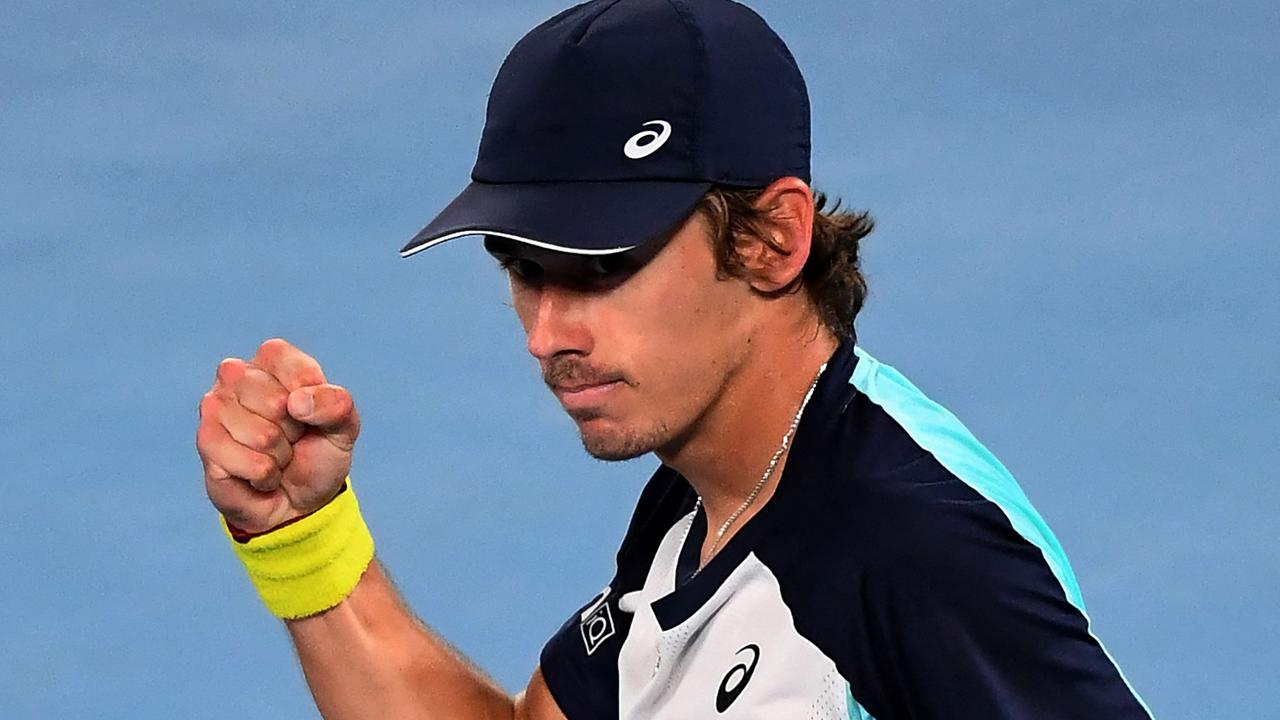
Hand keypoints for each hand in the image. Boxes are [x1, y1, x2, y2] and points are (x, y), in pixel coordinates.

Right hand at [196, 338, 360, 533]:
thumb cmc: (318, 453)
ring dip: (279, 456)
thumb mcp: (344, 426)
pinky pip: (248, 462)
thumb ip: (336, 404)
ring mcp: (215, 407)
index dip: (309, 395)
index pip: (288, 362)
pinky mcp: (206, 442)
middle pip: (275, 402)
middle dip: (293, 430)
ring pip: (261, 435)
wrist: (299, 499)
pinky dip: (265, 475)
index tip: (310, 412)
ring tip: (276, 456)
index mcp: (273, 360)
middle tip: (291, 438)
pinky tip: (261, 474)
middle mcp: (236, 375)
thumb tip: (296, 402)